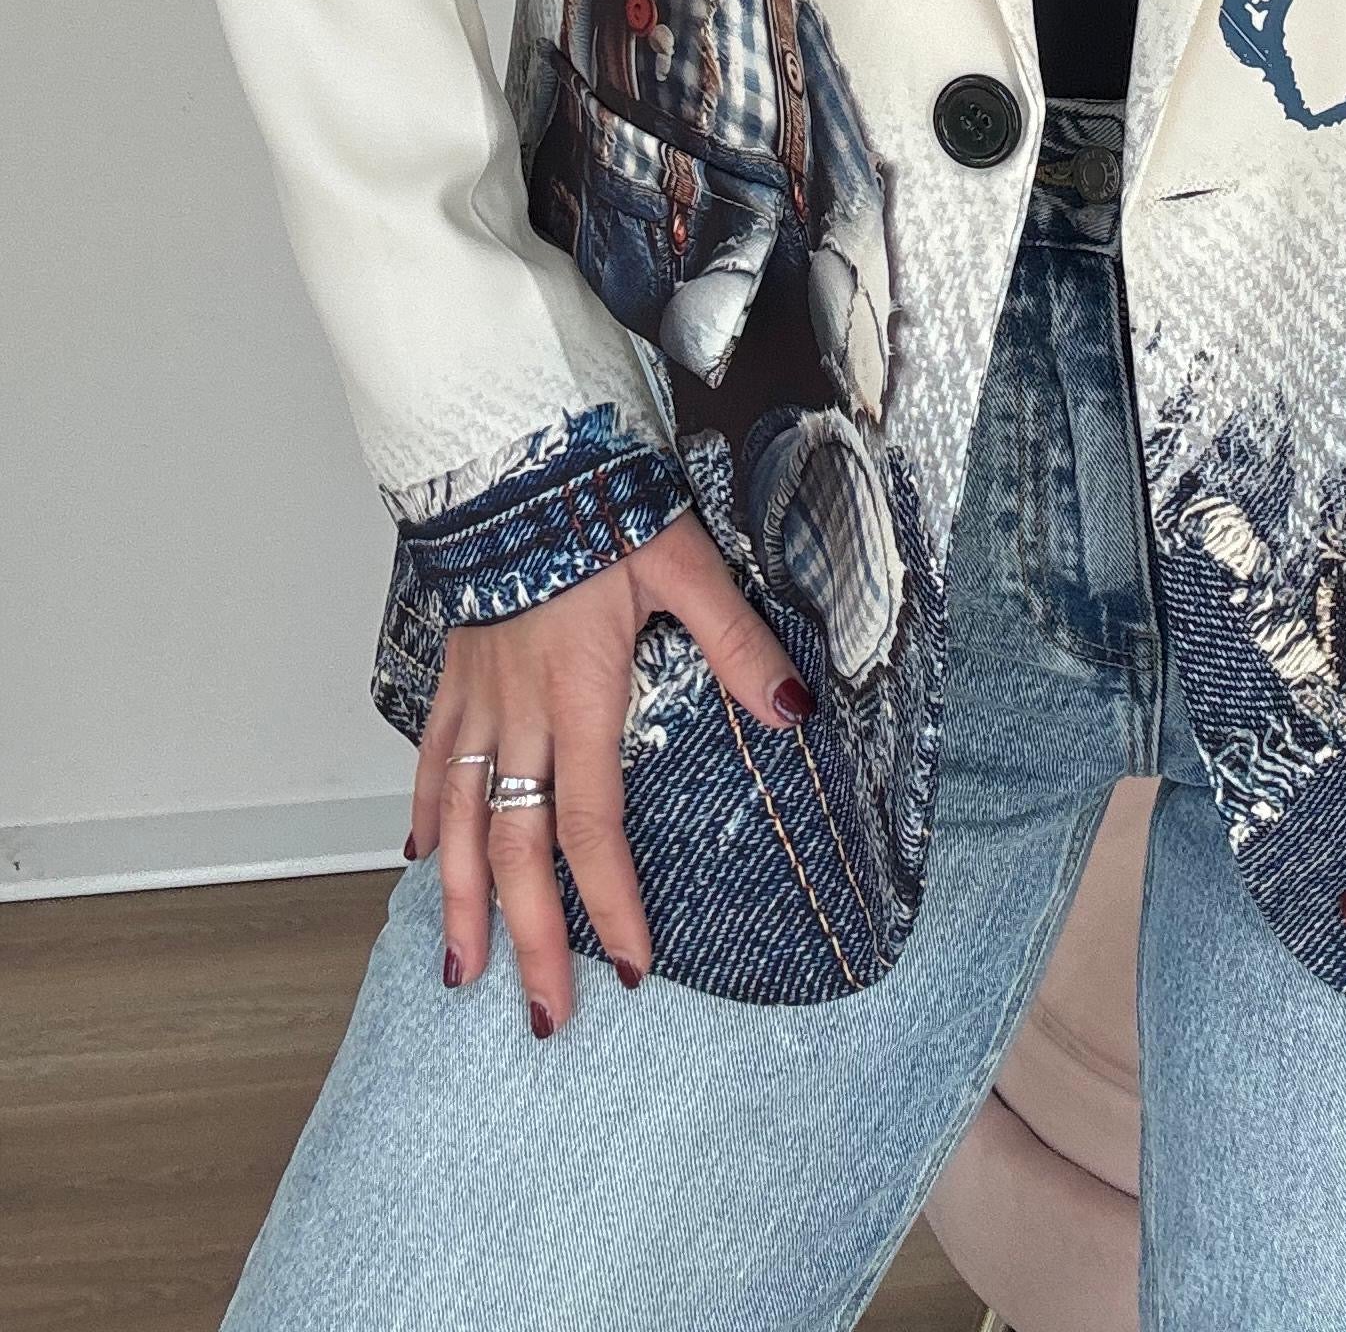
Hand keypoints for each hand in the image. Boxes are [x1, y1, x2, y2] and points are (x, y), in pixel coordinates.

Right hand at [409, 511, 809, 1033]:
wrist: (512, 456)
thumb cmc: (599, 506)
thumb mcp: (686, 566)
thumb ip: (738, 643)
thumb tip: (794, 710)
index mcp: (579, 695)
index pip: (592, 826)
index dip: (610, 903)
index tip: (628, 967)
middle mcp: (519, 714)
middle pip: (518, 851)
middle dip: (531, 939)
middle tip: (544, 1015)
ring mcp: (478, 698)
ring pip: (463, 822)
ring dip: (464, 902)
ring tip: (465, 971)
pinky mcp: (454, 672)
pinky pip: (434, 759)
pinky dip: (429, 812)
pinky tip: (425, 854)